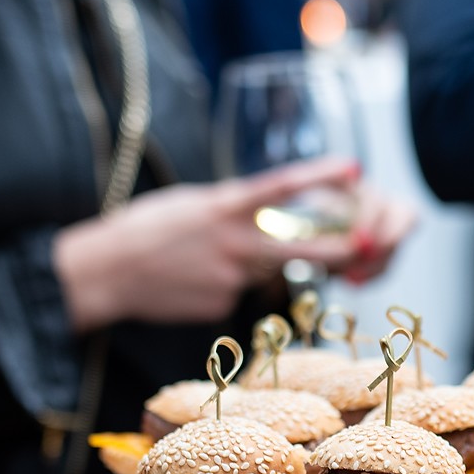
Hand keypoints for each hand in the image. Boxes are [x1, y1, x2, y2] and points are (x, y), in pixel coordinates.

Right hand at [53, 158, 415, 330]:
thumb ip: (230, 208)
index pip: (281, 186)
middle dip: (336, 248)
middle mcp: (233, 242)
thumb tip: (260, 214)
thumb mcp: (190, 203)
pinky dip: (222, 283)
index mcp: (223, 207)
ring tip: (206, 254)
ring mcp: (230, 278)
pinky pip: (237, 292)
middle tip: (367, 244)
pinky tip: (189, 280)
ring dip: (256, 261)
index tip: (353, 167)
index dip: (320, 176)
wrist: (106, 272)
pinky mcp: (221, 305)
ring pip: (264, 270)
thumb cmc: (144, 228)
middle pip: (298, 246)